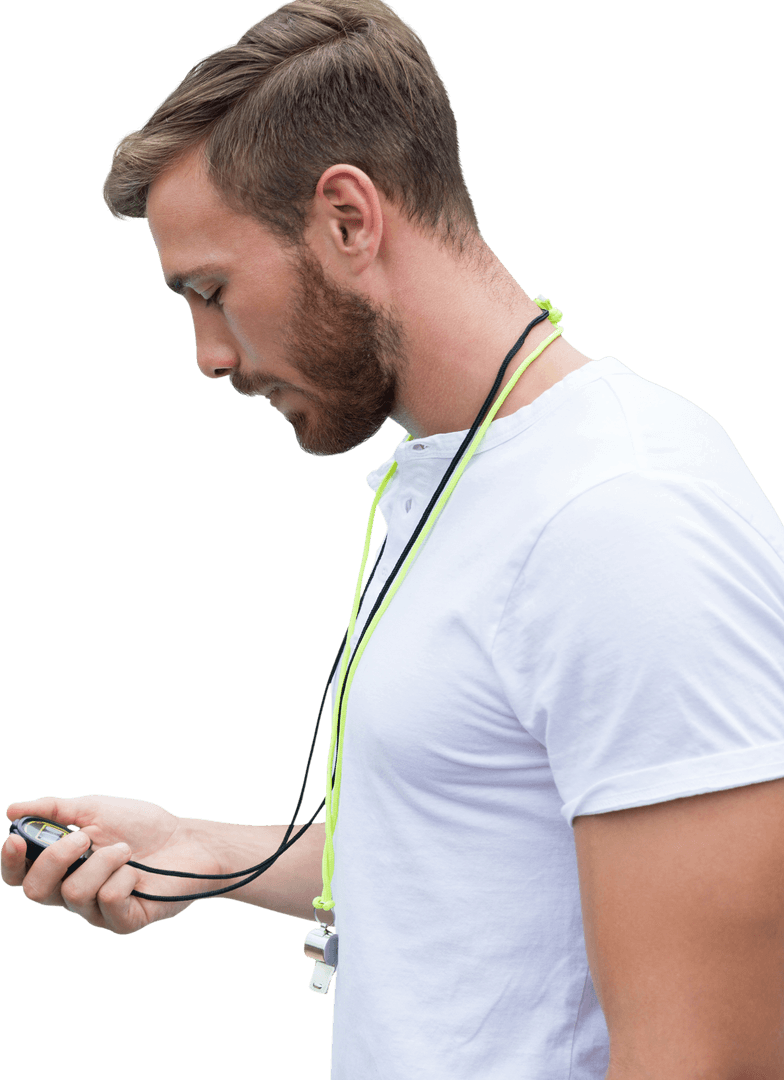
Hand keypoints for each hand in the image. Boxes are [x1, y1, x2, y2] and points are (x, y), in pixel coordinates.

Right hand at [2, 794, 220, 934]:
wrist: (188, 840)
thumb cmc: (143, 826)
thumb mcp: (97, 809)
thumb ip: (57, 810)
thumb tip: (12, 810)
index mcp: (63, 866)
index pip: (21, 875)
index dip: (10, 863)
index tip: (15, 839)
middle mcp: (74, 892)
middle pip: (37, 892)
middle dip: (56, 860)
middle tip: (85, 837)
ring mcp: (97, 911)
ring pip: (74, 894)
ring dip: (103, 862)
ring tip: (127, 850)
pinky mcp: (123, 922)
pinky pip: (107, 903)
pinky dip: (123, 878)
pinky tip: (137, 873)